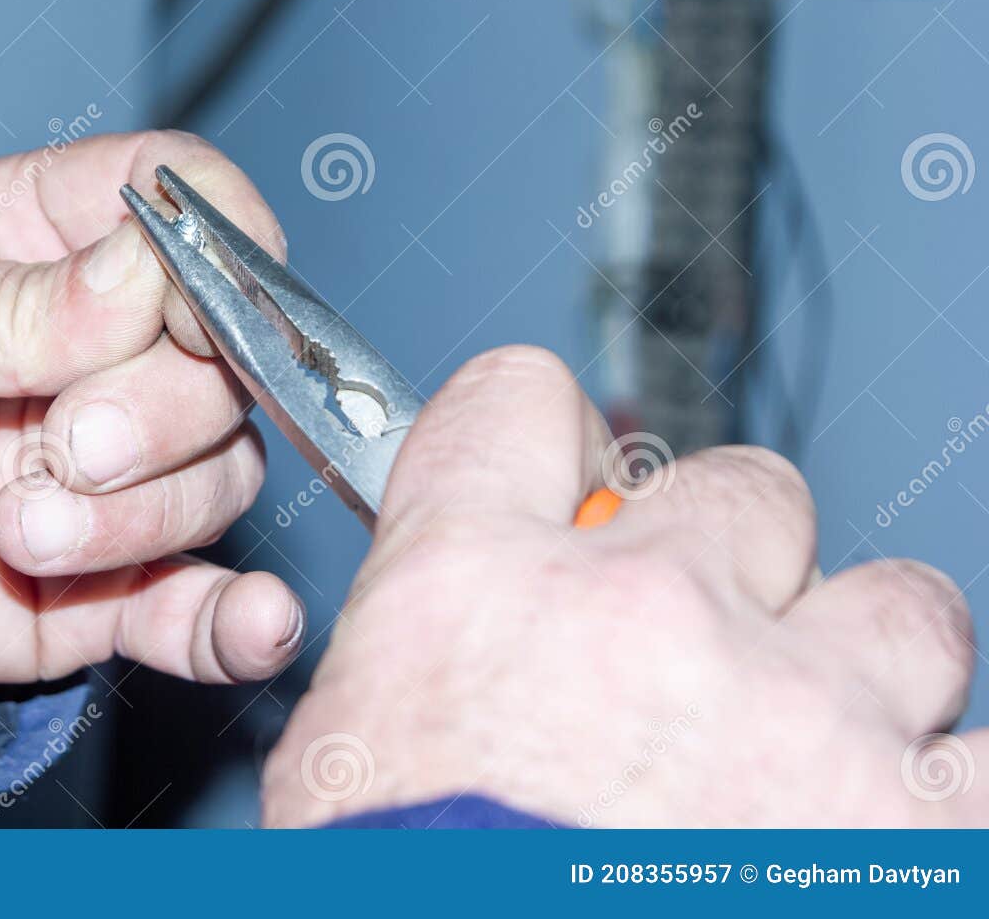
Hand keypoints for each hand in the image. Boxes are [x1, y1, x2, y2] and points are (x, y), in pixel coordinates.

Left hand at [0, 131, 303, 696]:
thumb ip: (8, 302)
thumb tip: (148, 272)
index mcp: (33, 244)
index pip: (180, 202)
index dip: (217, 241)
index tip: (194, 300)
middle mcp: (87, 353)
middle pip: (223, 357)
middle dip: (162, 409)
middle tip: (64, 444)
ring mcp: (96, 473)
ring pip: (219, 477)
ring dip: (143, 516)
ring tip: (20, 535)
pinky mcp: (88, 586)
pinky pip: (190, 605)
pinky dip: (235, 619)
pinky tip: (248, 622)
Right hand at [262, 345, 986, 825]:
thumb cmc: (403, 906)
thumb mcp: (348, 762)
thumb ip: (426, 649)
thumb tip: (466, 622)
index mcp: (478, 585)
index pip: (516, 406)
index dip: (543, 435)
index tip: (561, 475)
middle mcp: (645, 612)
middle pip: (736, 490)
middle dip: (728, 561)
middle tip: (701, 646)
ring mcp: (797, 711)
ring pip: (899, 605)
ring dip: (865, 667)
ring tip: (819, 745)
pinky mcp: (915, 829)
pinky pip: (982, 761)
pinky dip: (943, 794)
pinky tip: (889, 829)